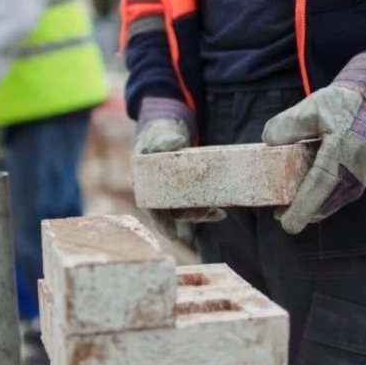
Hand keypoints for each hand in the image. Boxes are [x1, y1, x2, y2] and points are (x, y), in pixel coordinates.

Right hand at [133, 97, 224, 242]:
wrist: (167, 129)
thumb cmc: (156, 133)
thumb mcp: (156, 133)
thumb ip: (162, 139)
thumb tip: (176, 144)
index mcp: (144, 182)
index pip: (150, 206)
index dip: (160, 221)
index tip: (172, 235)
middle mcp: (157, 192)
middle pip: (172, 211)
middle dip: (190, 216)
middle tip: (208, 213)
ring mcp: (173, 191)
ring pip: (185, 209)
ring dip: (202, 213)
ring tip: (219, 212)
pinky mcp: (187, 188)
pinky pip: (196, 201)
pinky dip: (208, 206)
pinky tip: (221, 211)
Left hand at [262, 51, 365, 233]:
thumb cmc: (341, 104)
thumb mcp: (312, 106)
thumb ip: (289, 123)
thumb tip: (268, 141)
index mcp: (342, 148)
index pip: (321, 184)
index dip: (303, 206)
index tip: (285, 222)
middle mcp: (356, 168)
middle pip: (327, 201)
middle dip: (303, 212)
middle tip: (279, 215)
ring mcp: (363, 175)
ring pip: (335, 202)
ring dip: (313, 208)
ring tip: (289, 209)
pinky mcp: (365, 177)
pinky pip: (342, 195)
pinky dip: (325, 200)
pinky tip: (309, 198)